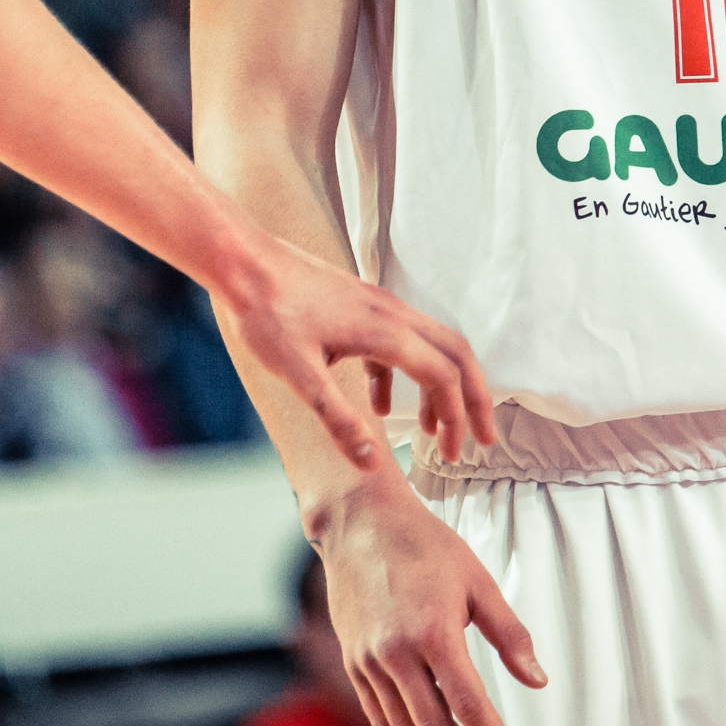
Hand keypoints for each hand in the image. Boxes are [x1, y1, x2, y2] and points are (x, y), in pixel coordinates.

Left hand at [217, 235, 496, 469]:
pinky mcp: (361, 306)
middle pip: (456, 354)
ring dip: (440, 389)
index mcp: (386, 331)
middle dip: (474, 399)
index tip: (455, 455)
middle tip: (482, 439)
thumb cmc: (267, 314)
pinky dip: (403, 377)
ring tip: (432, 431)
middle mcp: (393, 313)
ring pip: (431, 346)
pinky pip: (399, 343)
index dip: (457, 418)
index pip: (444, 377)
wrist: (244, 262)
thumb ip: (337, 420)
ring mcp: (379, 306)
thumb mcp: (298, 376)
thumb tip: (371, 462)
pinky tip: (379, 406)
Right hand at [316, 474, 548, 725]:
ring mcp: (369, 662)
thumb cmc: (426, 546)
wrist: (360, 523)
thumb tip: (538, 681)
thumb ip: (510, 635)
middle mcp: (396, 654)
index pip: (469, 706)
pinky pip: (379, 720)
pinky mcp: (353, 664)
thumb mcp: (478, 582)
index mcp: (433, 632)